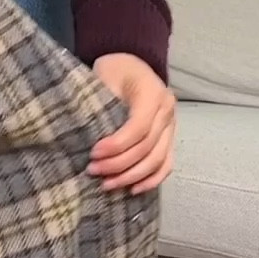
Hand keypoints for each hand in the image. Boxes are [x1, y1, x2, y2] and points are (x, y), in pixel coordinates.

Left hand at [88, 53, 175, 194]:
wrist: (132, 67)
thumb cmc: (114, 70)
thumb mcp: (103, 74)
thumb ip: (100, 99)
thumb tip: (86, 129)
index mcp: (152, 92)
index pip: (139, 127)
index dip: (117, 145)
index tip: (93, 153)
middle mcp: (167, 110)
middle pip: (147, 147)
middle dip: (119, 164)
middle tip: (93, 170)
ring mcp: (171, 126)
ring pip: (157, 160)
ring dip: (131, 176)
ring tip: (106, 183)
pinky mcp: (169, 138)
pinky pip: (166, 164)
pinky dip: (152, 180)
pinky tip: (132, 189)